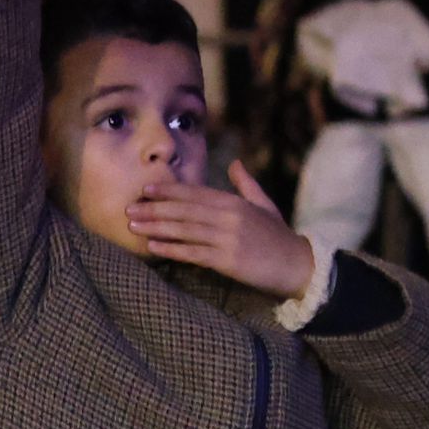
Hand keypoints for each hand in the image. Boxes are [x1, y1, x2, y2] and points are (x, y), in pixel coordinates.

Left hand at [126, 161, 315, 300]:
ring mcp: (228, 238)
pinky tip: (153, 246)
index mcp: (235, 202)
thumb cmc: (279, 236)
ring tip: (133, 226)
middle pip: (184, 210)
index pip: (195, 193)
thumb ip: (246, 184)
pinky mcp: (228, 260)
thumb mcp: (264, 205)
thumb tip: (235, 163)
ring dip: (156, 227)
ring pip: (184, 229)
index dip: (168, 190)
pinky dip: (172, 249)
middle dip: (154, 208)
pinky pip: (194, 253)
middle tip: (129, 208)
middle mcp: (229, 216)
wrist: (299, 266)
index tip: (146, 188)